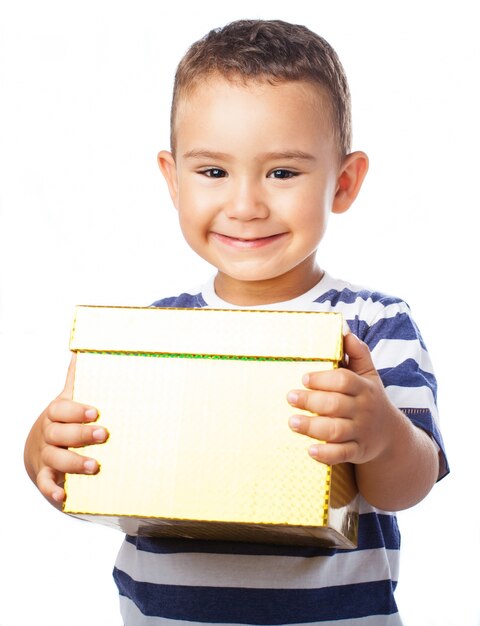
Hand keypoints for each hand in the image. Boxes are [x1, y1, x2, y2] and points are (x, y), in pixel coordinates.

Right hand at [24, 355, 107, 506]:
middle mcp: (49, 434)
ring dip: (74, 463)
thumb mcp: (67, 400)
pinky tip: (64, 496)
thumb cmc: (62, 421)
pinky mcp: (46, 475)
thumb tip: (80, 350)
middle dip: (81, 435)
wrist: (38, 449)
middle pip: (60, 434)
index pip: (62, 410)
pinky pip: (45, 484)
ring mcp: (46, 455)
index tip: (96, 411)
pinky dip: (53, 490)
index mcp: (56, 413)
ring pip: (56, 459)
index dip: (77, 411)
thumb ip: (75, 379)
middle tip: (103, 435)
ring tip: (94, 466)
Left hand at [287, 332, 397, 465]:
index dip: (323, 379)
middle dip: (311, 401)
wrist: (392, 436)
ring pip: (336, 431)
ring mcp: (361, 432)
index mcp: (364, 389)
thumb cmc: (370, 399)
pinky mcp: (358, 452)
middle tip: (290, 397)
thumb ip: (357, 352)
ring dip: (312, 427)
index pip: (344, 381)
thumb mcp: (369, 375)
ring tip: (292, 422)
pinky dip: (326, 454)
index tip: (304, 378)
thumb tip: (343, 329)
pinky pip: (342, 455)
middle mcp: (364, 410)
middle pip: (335, 405)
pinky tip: (310, 450)